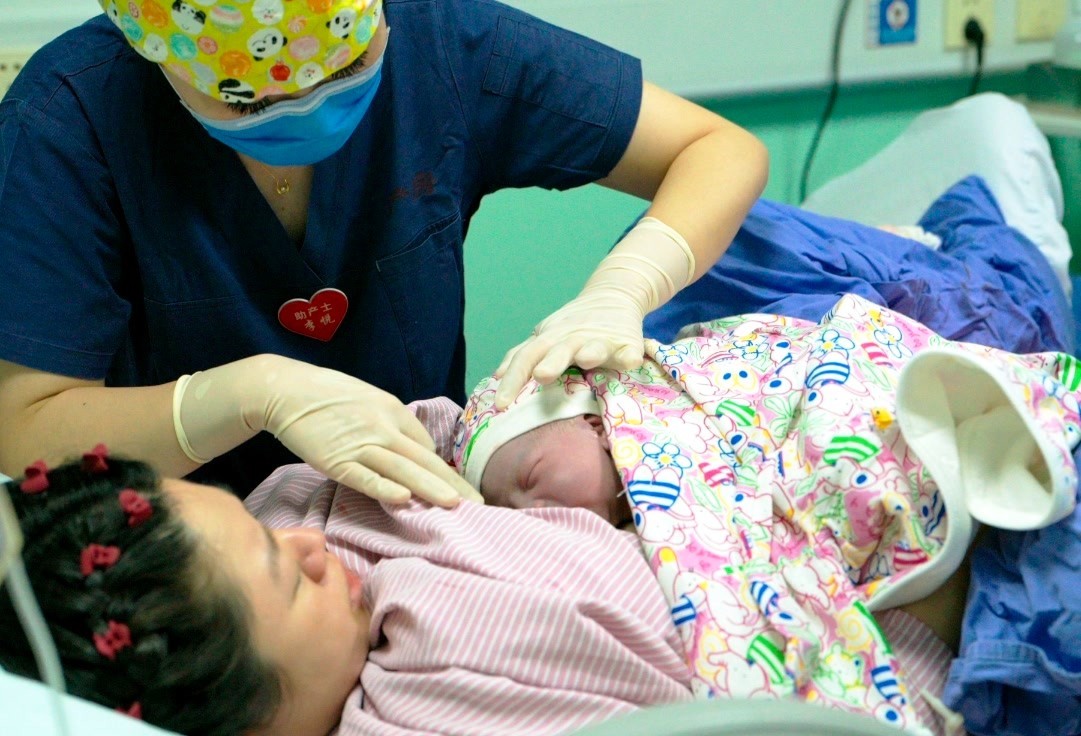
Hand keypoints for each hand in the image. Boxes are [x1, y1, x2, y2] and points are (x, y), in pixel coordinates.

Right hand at [174, 355, 482, 506]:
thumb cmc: (327, 396)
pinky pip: (364, 476)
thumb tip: (413, 448)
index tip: (464, 491)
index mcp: (392, 411)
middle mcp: (383, 426)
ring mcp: (360, 443)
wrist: (286, 389)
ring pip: (402, 469)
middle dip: (453, 484)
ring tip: (455, 505)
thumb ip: (390, 423)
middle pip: (424, 459)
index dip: (444, 470)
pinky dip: (384, 488)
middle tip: (480, 504)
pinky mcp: (336, 459)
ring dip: (430, 487)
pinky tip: (404, 500)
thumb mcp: (368, 401)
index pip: (425, 446)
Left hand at [493, 217, 695, 407]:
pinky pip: (629, 350)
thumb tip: (498, 375)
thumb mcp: (545, 336)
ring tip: (587, 359)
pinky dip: (629, 355)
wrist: (613, 295)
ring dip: (591, 352)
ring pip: (596, 346)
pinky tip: (630, 362)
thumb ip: (525, 356)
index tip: (500, 404)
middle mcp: (574, 338)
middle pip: (559, 350)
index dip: (513, 378)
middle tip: (541, 376)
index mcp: (550, 338)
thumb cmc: (573, 327)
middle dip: (551, 362)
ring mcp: (602, 340)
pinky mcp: (628, 343)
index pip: (526, 357)